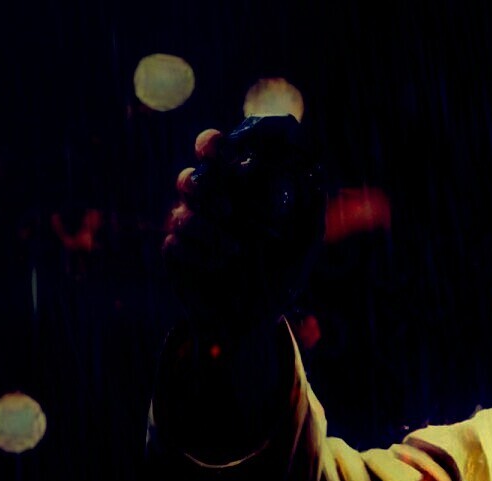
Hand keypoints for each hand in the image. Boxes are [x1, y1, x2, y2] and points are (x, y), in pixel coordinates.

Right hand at [162, 115, 326, 337]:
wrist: (248, 327)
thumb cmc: (275, 285)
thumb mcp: (302, 253)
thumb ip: (311, 216)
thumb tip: (316, 176)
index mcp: (241, 194)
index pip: (228, 154)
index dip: (223, 143)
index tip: (236, 148)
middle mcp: (213, 204)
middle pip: (196, 170)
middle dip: (206, 169)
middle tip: (224, 189)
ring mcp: (191, 226)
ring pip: (184, 205)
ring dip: (208, 226)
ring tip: (234, 249)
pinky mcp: (175, 252)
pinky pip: (176, 241)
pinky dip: (199, 253)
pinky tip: (218, 266)